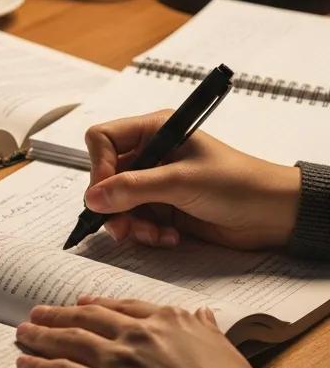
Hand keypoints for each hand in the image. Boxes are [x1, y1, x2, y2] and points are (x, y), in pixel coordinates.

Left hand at [15, 296, 261, 367]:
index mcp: (168, 321)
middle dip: (60, 315)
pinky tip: (24, 364)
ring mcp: (118, 360)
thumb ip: (207, 330)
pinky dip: (38, 366)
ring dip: (42, 335)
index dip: (98, 304)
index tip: (82, 302)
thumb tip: (203, 314)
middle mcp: (138, 334)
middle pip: (88, 318)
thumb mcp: (226, 350)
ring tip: (23, 332)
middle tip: (39, 313)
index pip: (124, 307)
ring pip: (69, 341)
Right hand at [83, 110, 300, 249]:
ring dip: (131, 224)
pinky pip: (135, 221)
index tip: (106, 195)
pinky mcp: (162, 207)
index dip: (99, 167)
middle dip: (114, 205)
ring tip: (155, 234)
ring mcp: (155, 182)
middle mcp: (151, 154)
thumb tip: (93, 198)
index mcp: (155, 131)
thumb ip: (134, 188)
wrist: (274, 215)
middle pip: (106, 177)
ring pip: (117, 204)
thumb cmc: (239, 184)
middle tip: (123, 227)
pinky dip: (146, 233)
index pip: (103, 140)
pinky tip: (169, 236)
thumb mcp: (182, 182)